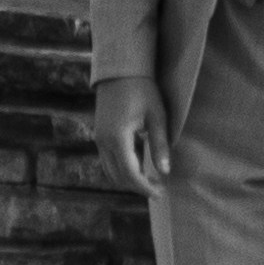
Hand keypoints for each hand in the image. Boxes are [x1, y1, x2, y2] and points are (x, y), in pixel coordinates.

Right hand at [89, 78, 170, 195]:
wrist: (120, 70)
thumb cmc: (142, 90)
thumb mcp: (156, 116)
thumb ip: (159, 145)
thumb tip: (165, 171)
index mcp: (117, 138)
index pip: (130, 174)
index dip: (144, 187)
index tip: (160, 193)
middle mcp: (103, 141)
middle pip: (117, 177)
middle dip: (137, 186)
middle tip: (158, 188)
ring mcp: (98, 138)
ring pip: (110, 170)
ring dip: (128, 178)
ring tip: (150, 178)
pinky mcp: (99, 135)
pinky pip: (108, 159)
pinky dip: (122, 167)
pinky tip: (140, 162)